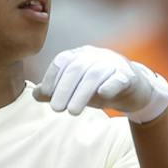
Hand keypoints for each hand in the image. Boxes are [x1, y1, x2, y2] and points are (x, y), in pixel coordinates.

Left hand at [34, 46, 167, 123]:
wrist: (133, 90)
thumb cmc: (99, 88)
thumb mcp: (75, 90)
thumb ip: (55, 91)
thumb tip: (35, 95)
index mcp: (80, 55)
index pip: (62, 61)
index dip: (53, 77)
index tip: (47, 95)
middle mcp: (95, 55)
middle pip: (77, 69)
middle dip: (64, 89)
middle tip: (56, 109)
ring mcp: (113, 64)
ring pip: (95, 75)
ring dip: (82, 93)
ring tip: (72, 112)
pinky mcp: (128, 75)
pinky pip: (119, 78)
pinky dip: (110, 85)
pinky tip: (102, 95)